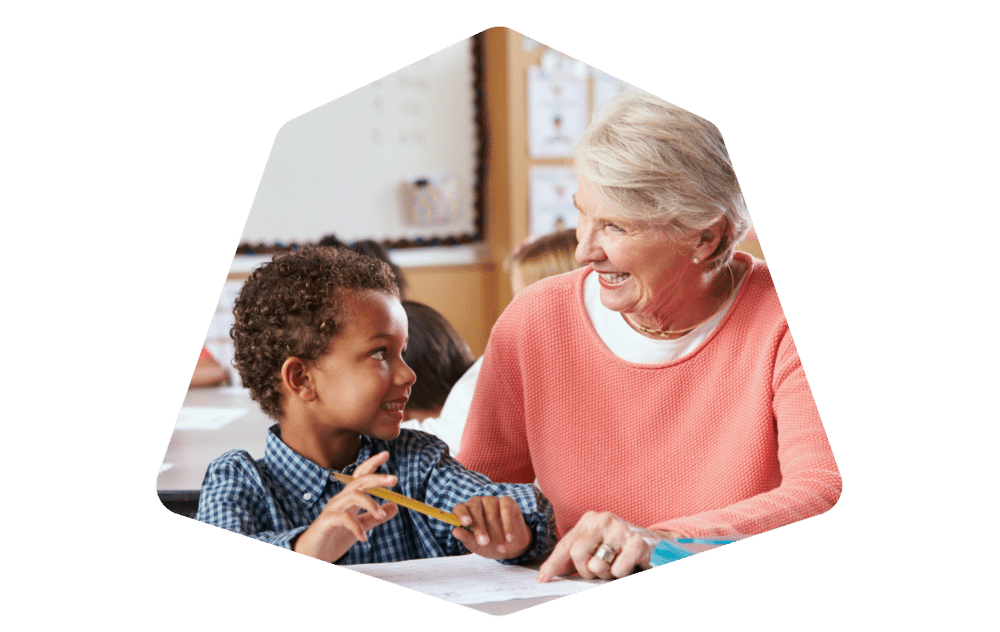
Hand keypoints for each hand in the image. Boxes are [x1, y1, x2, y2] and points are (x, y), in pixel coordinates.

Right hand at [292, 451, 398, 562]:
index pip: (360, 476)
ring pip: (353, 496)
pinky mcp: (326, 522)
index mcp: (348, 498)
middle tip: (394, 479)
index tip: (385, 454)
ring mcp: (332, 509)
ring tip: (381, 516)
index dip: (372, 464)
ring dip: (370, 503)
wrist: (311, 555)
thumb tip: (395, 506)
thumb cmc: (333, 538)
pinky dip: (356, 527)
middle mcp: (340, 500)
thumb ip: (374, 517)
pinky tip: (364, 537)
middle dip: (377, 478)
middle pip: (358, 481)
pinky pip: (343, 518)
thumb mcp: (359, 527)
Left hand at [451, 496, 531, 559]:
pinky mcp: (507, 502)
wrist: (511, 546)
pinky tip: (509, 537)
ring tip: (501, 548)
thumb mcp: (476, 545)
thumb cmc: (489, 544)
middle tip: (484, 542)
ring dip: (496, 533)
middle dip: (480, 527)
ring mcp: (492, 500)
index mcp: (466, 512)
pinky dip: (508, 525)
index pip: (459, 508)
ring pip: (491, 514)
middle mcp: (478, 503)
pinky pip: (506, 510)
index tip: (466, 524)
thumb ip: (466, 537)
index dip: (461, 514)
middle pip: (475, 509)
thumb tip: (455, 531)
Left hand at [537, 511, 681, 581]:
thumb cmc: (620, 549)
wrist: (657, 544)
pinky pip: (618, 569)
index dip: (553, 564)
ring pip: (597, 564)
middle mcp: (603, 519)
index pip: (565, 544)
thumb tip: (549, 573)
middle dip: (586, 571)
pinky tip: (629, 565)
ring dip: (605, 574)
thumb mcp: (595, 548)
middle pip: (577, 554)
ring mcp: (621, 528)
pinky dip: (621, 574)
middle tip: (600, 571)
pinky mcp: (638, 541)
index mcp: (589, 520)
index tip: (543, 579)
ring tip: (615, 566)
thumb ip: (574, 557)